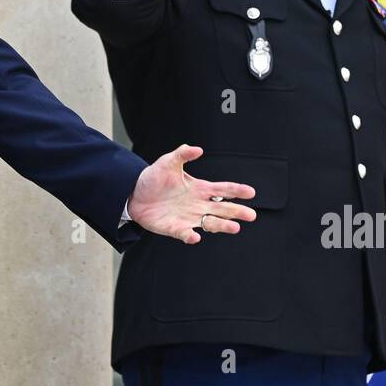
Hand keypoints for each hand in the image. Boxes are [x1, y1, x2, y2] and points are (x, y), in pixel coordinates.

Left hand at [128, 144, 256, 243]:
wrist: (134, 194)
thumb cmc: (154, 178)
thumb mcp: (168, 162)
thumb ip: (182, 154)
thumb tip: (198, 149)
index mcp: (199, 189)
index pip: (223, 190)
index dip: (237, 191)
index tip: (251, 192)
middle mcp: (198, 204)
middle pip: (222, 209)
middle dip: (237, 211)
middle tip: (251, 215)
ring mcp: (188, 218)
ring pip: (210, 223)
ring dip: (222, 225)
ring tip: (235, 227)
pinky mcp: (175, 228)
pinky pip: (185, 234)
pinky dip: (190, 236)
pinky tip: (195, 237)